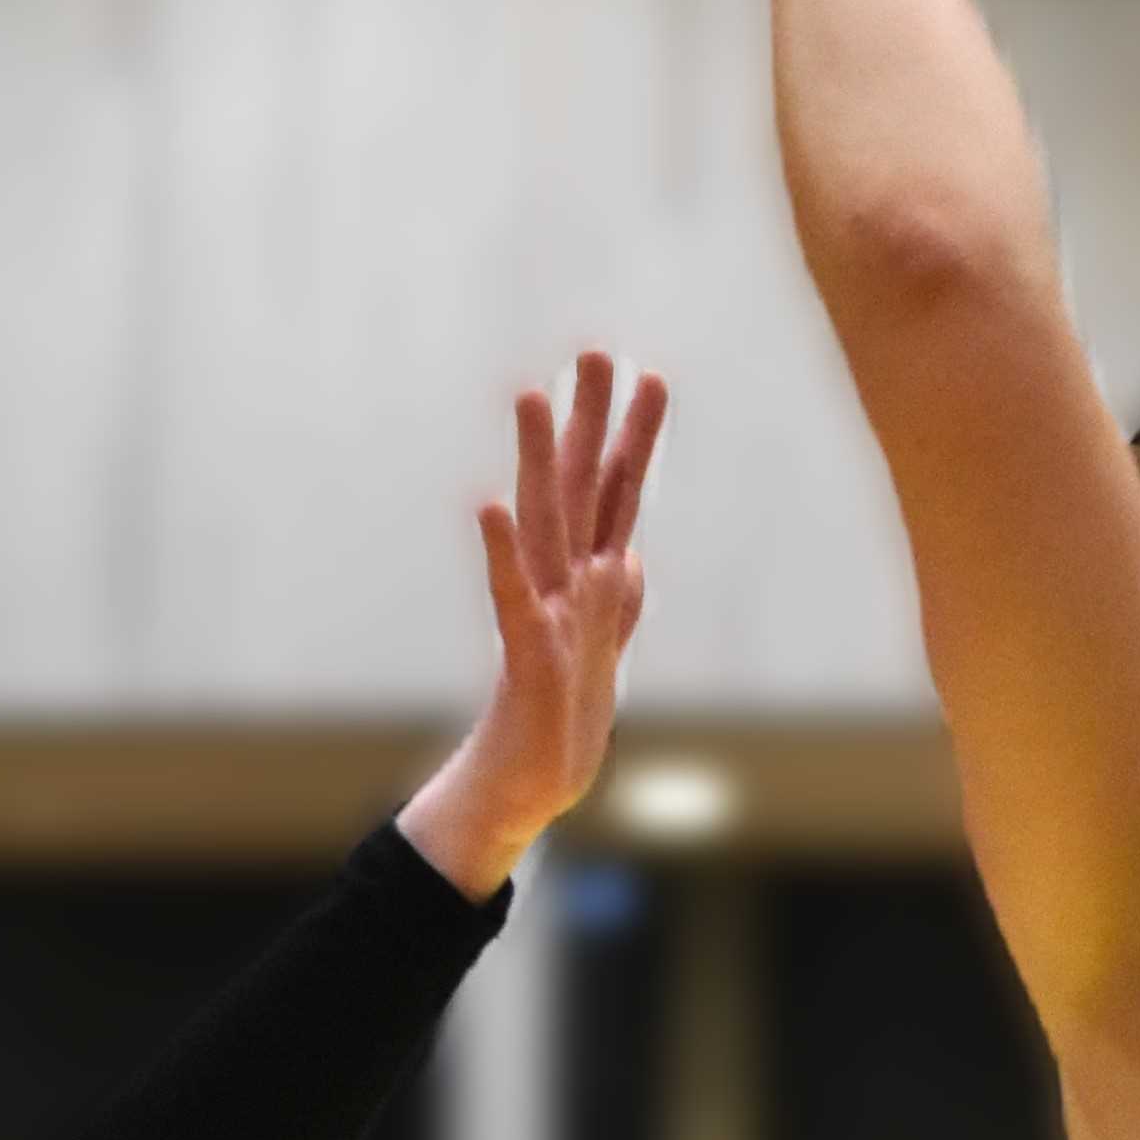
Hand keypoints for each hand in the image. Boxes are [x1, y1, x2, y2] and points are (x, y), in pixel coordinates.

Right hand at [400, 354, 666, 898]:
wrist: (527, 789)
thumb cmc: (562, 719)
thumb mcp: (605, 653)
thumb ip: (618, 599)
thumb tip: (628, 558)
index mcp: (588, 580)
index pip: (617, 494)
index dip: (637, 438)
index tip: (652, 376)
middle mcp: (563, 583)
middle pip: (581, 487)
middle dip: (591, 420)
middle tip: (596, 349)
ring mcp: (544, 613)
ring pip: (543, 524)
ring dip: (538, 459)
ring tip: (529, 395)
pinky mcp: (527, 654)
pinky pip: (511, 597)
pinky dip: (501, 553)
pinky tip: (487, 506)